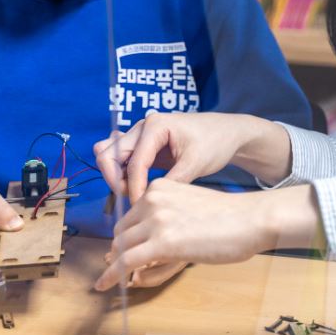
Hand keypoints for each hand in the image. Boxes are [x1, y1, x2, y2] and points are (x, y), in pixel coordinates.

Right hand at [93, 112, 286, 202]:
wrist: (226, 133)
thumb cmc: (214, 142)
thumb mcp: (196, 163)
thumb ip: (173, 181)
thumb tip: (150, 202)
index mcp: (155, 126)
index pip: (133, 162)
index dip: (134, 188)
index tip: (140, 208)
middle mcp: (142, 127)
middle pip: (109, 154)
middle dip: (115, 180)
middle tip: (134, 200)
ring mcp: (141, 135)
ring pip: (111, 157)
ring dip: (117, 178)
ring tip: (138, 195)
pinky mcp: (144, 146)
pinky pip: (121, 160)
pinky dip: (123, 175)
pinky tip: (138, 189)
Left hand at [94, 180, 321, 290]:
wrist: (249, 219)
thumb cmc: (228, 217)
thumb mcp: (189, 208)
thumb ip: (166, 221)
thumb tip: (147, 246)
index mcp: (159, 187)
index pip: (130, 215)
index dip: (124, 237)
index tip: (119, 252)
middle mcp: (153, 199)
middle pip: (121, 232)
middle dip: (118, 252)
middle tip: (117, 270)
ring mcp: (156, 220)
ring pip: (121, 248)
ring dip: (116, 266)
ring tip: (112, 281)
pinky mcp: (162, 242)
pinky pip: (126, 261)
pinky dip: (112, 275)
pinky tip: (105, 285)